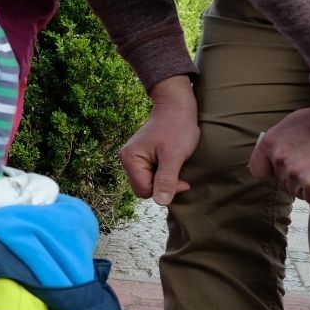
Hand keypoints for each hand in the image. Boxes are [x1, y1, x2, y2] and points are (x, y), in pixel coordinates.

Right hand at [119, 75, 198, 205]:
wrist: (175, 107)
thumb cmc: (176, 128)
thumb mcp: (174, 156)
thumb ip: (166, 179)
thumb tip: (161, 202)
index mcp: (130, 159)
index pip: (144, 190)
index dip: (165, 189)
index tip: (183, 180)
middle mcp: (126, 159)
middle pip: (143, 188)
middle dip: (162, 185)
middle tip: (179, 172)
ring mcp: (131, 157)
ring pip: (146, 182)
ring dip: (162, 179)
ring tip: (173, 164)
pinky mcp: (139, 156)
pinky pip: (148, 174)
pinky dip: (161, 173)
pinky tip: (170, 162)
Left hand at [249, 108, 309, 205]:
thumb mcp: (291, 124)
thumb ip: (278, 142)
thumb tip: (271, 154)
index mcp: (270, 143)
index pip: (258, 169)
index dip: (271, 172)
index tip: (280, 170)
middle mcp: (279, 159)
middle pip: (281, 180)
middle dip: (295, 175)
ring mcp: (295, 174)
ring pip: (297, 190)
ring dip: (309, 184)